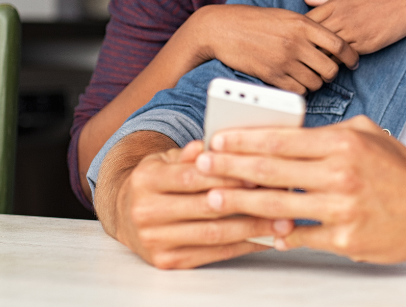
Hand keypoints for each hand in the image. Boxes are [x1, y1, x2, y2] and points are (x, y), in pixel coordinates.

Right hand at [106, 137, 293, 268]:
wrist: (123, 213)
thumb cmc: (157, 180)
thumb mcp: (167, 158)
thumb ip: (192, 152)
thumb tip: (212, 143)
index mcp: (147, 179)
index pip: (192, 177)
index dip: (226, 176)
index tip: (258, 174)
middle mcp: (146, 212)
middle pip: (205, 208)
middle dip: (246, 203)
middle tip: (281, 198)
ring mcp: (155, 240)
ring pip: (212, 234)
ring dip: (251, 229)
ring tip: (281, 222)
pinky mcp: (166, 261)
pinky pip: (211, 254)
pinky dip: (241, 246)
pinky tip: (263, 238)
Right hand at [181, 5, 358, 93]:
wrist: (223, 28)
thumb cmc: (256, 21)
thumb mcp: (286, 16)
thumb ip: (309, 28)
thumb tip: (331, 42)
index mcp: (303, 24)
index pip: (339, 44)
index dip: (351, 56)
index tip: (352, 62)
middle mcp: (296, 43)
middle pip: (330, 68)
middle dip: (331, 72)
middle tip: (325, 71)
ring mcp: (284, 61)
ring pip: (316, 82)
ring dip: (315, 82)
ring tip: (308, 75)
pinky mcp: (272, 76)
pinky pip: (298, 91)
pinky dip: (300, 89)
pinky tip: (295, 82)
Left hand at [194, 116, 405, 262]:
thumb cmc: (402, 168)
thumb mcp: (367, 133)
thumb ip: (327, 133)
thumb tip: (287, 135)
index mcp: (343, 142)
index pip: (282, 139)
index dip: (244, 140)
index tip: (218, 139)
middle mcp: (340, 173)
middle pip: (271, 171)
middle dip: (230, 168)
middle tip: (201, 166)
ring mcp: (342, 209)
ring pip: (278, 205)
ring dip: (241, 202)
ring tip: (215, 197)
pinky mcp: (345, 240)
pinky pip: (300, 237)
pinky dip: (276, 233)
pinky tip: (255, 229)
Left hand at [304, 0, 405, 54]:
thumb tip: (307, 0)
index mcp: (337, 2)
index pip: (307, 22)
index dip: (301, 33)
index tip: (300, 40)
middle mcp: (342, 17)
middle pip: (313, 39)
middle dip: (307, 49)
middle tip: (305, 58)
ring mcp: (355, 31)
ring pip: (328, 51)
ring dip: (323, 59)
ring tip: (321, 65)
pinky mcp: (369, 43)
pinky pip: (348, 57)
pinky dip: (342, 62)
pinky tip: (342, 63)